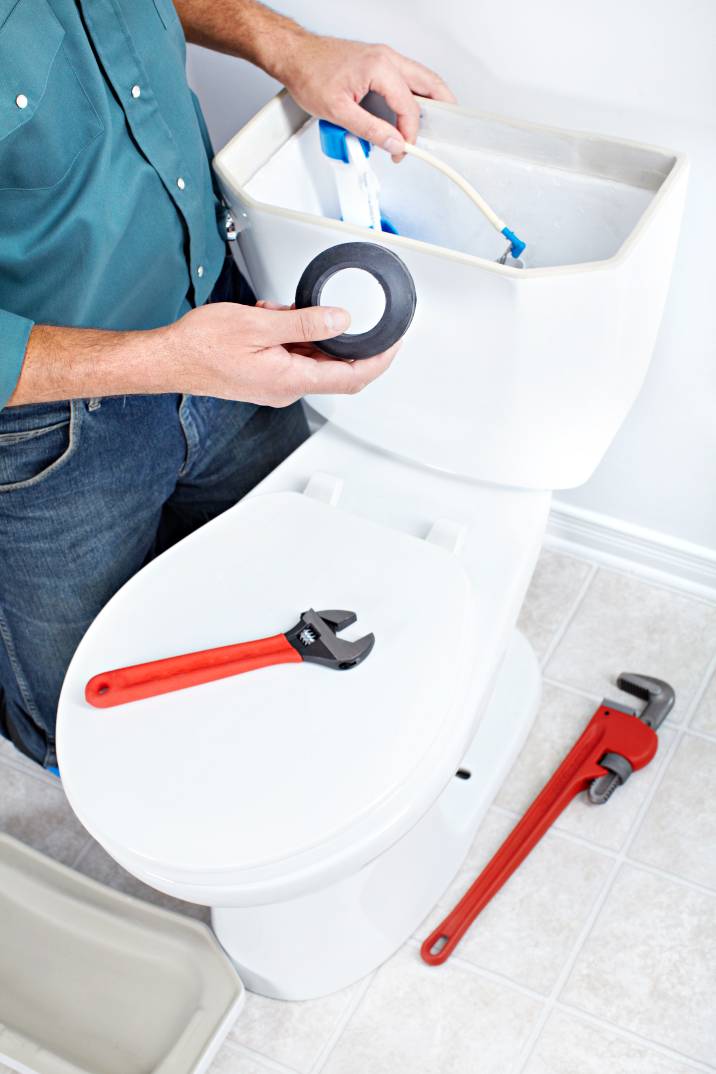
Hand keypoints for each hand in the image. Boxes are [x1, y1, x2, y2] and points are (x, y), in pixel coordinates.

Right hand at [164, 300, 398, 405]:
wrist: (169, 359)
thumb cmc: (201, 346)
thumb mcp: (260, 323)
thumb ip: (305, 324)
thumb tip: (341, 321)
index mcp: (290, 379)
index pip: (352, 376)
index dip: (379, 360)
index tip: (394, 343)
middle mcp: (286, 388)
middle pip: (336, 369)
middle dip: (345, 341)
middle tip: (354, 317)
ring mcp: (275, 385)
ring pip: (312, 360)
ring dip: (312, 334)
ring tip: (288, 311)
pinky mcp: (264, 377)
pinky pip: (292, 357)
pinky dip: (293, 336)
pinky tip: (275, 318)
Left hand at [276, 35, 455, 161]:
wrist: (295, 56)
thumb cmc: (310, 75)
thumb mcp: (339, 112)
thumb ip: (370, 130)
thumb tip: (393, 142)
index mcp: (380, 67)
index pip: (408, 106)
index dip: (409, 133)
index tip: (402, 150)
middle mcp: (386, 57)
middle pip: (427, 83)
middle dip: (440, 107)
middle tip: (446, 128)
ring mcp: (383, 56)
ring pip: (419, 77)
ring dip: (427, 100)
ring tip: (430, 122)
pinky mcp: (377, 60)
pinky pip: (405, 76)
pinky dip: (412, 93)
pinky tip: (408, 108)